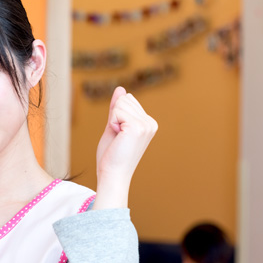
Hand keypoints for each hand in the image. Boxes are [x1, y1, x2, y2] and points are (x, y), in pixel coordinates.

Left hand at [93, 86, 157, 209]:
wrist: (112, 174)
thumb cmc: (112, 155)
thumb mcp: (114, 126)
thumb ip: (117, 108)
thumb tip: (121, 88)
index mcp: (148, 123)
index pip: (127, 100)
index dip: (115, 116)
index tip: (119, 135)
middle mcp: (150, 123)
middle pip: (124, 100)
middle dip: (114, 117)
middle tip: (117, 138)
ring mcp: (146, 125)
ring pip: (120, 104)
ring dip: (112, 121)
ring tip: (118, 139)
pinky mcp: (137, 127)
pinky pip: (116, 111)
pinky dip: (112, 124)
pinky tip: (118, 138)